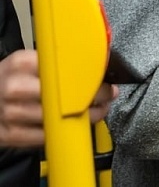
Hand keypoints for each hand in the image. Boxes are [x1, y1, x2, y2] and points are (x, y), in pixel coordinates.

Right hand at [0, 50, 118, 147]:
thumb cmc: (8, 80)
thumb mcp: (27, 63)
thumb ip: (54, 63)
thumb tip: (95, 66)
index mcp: (22, 63)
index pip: (64, 68)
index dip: (90, 77)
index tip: (105, 81)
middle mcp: (16, 87)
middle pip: (64, 95)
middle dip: (92, 97)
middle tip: (107, 96)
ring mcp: (11, 112)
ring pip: (58, 118)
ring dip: (85, 117)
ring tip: (96, 111)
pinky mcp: (9, 134)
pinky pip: (44, 136)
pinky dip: (63, 132)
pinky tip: (73, 125)